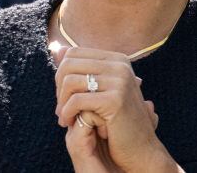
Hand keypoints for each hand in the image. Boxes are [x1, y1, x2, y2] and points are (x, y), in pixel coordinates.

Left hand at [55, 47, 177, 171]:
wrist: (140, 147)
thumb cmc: (117, 121)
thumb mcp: (98, 91)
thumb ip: (79, 69)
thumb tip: (56, 48)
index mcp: (117, 59)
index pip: (74, 52)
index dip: (62, 74)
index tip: (64, 97)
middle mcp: (120, 65)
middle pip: (68, 64)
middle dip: (58, 89)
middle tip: (61, 110)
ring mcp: (120, 80)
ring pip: (69, 81)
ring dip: (61, 103)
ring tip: (64, 118)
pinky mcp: (115, 99)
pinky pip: (76, 100)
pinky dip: (67, 113)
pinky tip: (69, 124)